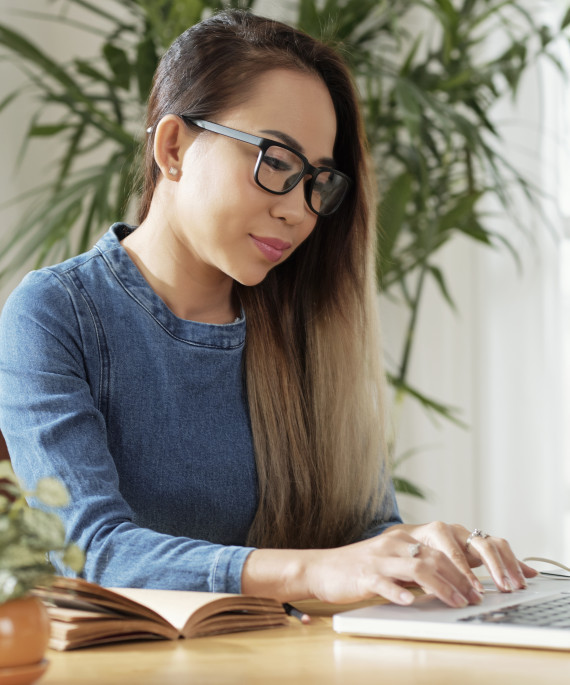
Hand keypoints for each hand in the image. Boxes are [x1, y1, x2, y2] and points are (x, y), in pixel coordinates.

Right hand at [301, 527, 485, 607]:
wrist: (322, 568)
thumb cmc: (360, 568)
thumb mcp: (392, 562)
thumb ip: (417, 567)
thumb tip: (450, 581)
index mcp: (403, 538)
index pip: (442, 547)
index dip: (464, 566)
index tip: (480, 585)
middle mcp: (394, 543)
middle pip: (435, 556)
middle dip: (460, 578)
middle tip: (476, 597)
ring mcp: (379, 558)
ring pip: (416, 567)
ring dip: (442, 586)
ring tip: (457, 602)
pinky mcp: (363, 574)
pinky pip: (385, 582)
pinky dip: (399, 593)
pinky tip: (410, 603)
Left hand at [392, 522, 537, 592]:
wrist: (409, 536)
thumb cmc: (411, 551)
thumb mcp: (413, 560)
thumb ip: (423, 574)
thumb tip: (431, 590)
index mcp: (437, 532)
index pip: (455, 553)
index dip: (466, 573)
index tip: (476, 590)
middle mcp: (456, 530)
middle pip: (482, 544)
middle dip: (495, 567)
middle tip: (505, 587)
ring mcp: (470, 536)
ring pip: (495, 544)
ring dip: (509, 565)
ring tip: (518, 585)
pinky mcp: (479, 544)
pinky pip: (500, 550)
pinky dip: (514, 562)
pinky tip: (529, 574)